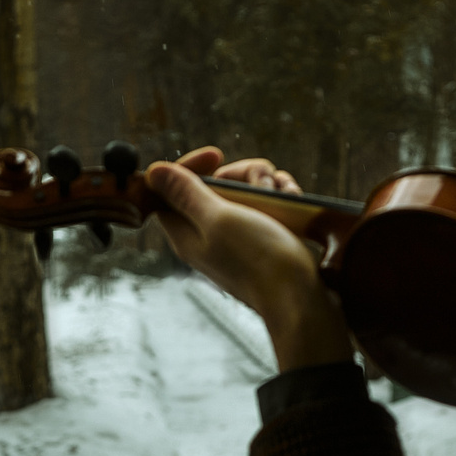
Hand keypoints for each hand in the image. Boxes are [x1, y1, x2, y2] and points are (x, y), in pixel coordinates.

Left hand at [146, 146, 352, 370]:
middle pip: (215, 184)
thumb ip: (185, 194)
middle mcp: (209, 234)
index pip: (171, 188)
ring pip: (246, 191)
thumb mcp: (218, 219)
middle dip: (242, 174)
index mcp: (186, 232)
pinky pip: (267, 206)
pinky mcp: (264, 239)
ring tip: (282, 195)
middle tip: (262, 183)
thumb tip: (153, 172)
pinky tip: (292, 202)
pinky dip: (280, 197)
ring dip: (267, 183)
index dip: (191, 167)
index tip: (217, 156)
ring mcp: (238, 238)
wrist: (302, 299)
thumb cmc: (259, 261)